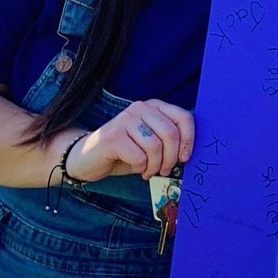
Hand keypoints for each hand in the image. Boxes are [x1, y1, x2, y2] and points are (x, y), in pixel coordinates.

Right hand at [62, 99, 193, 181]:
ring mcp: (125, 120)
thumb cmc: (125, 152)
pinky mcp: (113, 136)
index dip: (189, 140)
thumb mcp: (151, 142)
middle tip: (165, 170)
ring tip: (149, 171)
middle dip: (172, 158)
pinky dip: (141, 168)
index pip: (184, 117)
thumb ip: (168, 141)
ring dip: (156, 166)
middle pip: (171, 133)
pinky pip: (139, 157)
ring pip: (156, 147)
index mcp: (154, 106)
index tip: (185, 158)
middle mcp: (140, 108)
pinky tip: (136, 169)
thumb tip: (188, 154)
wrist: (87, 158)